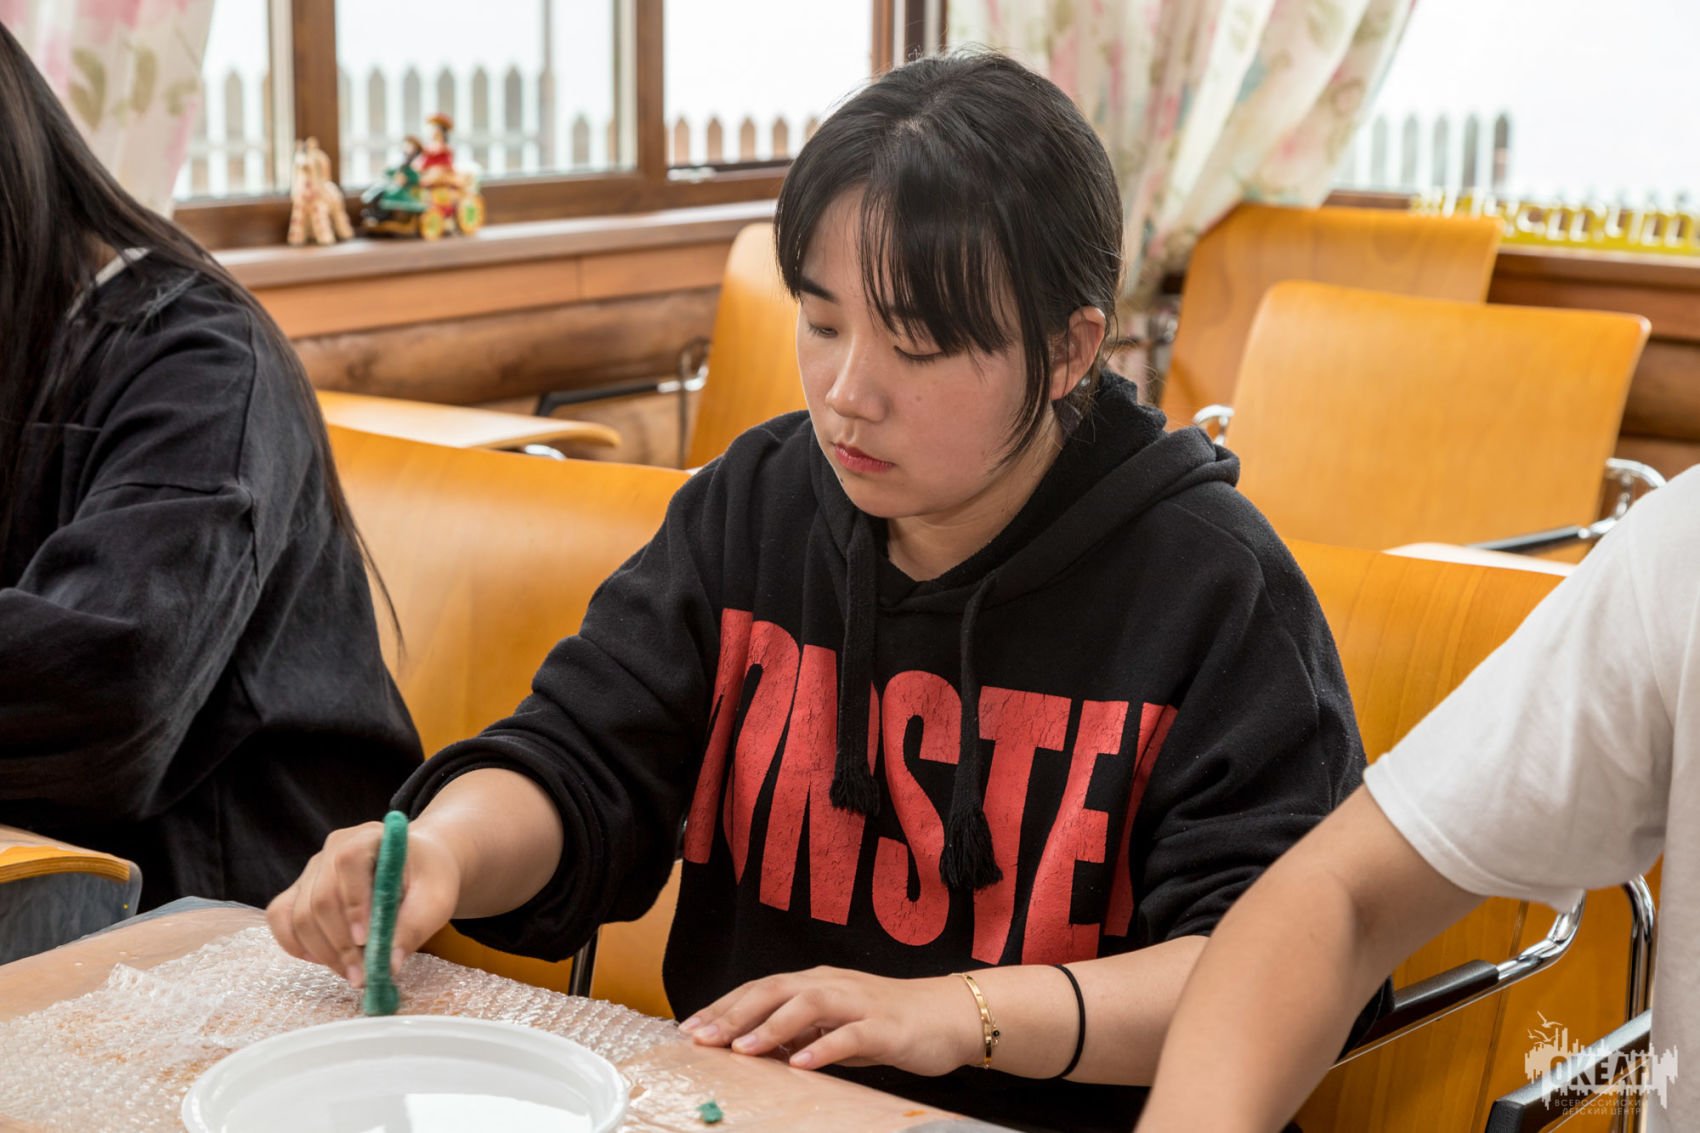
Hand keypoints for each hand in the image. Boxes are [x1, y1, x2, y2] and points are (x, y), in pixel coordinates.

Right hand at [266, 820, 462, 986]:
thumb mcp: (437, 898)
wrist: (417, 865)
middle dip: (339, 944)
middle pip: (320, 897)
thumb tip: (387, 966)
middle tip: (362, 976)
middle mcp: (334, 848)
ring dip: (322, 952)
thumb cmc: (428, 878)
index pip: (348, 862)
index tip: (366, 941)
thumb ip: (415, 927)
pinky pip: (281, 919)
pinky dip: (296, 945)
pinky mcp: (300, 891)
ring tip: (352, 974)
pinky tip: (325, 960)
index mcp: (370, 836)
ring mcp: (313, 870)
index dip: (353, 904)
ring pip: (298, 914)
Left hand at [677, 966, 981, 1075]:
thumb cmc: (889, 1023)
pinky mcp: (886, 1026)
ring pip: (809, 1004)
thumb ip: (800, 1033)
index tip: (690, 1027)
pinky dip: (824, 1047)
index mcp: (818, 982)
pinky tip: (801, 1064)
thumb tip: (756, 1048)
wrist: (950, 1015)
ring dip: (772, 1026)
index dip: (724, 1005)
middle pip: (776, 989)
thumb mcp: (836, 1027)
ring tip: (742, 1048)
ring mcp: (860, 1002)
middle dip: (735, 1012)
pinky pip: (851, 1035)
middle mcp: (833, 984)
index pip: (761, 987)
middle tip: (701, 1037)